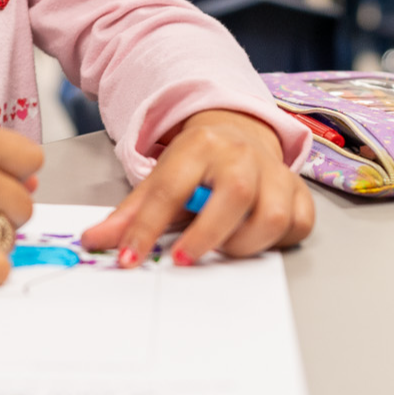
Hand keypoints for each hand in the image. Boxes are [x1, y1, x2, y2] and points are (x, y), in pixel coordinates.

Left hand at [81, 109, 312, 266]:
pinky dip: (277, 242)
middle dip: (207, 235)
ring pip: (273, 216)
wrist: (240, 134)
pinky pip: (298, 225)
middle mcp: (242, 155)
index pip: (171, 187)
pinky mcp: (299, 192)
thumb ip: (130, 214)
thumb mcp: (160, 179)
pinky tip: (255, 240)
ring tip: (222, 246)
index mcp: (201, 145)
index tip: (130, 258)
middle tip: (183, 260)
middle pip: (236, 194)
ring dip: (244, 244)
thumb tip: (94, 241)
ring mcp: (275, 172)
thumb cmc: (197, 166)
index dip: (147, 226)